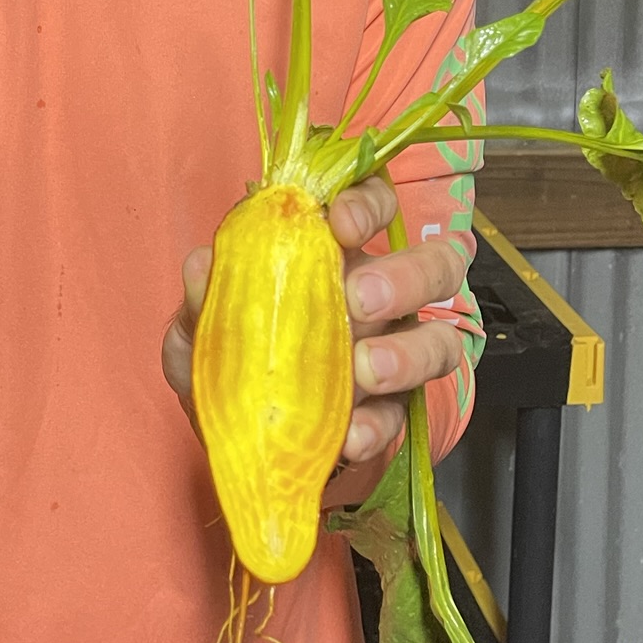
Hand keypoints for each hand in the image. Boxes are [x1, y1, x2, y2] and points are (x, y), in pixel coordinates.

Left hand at [163, 175, 465, 498]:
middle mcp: (379, 297)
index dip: (369, 203)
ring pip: (440, 339)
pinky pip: (404, 413)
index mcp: (336, 255)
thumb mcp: (202, 331)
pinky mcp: (391, 412)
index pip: (375, 205)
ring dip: (409, 351)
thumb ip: (204, 298)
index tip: (342, 222)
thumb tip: (202, 263)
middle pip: (432, 267)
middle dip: (405, 276)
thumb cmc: (230, 361)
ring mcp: (394, 355)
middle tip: (359, 298)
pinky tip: (351, 434)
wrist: (238, 439)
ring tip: (367, 369)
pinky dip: (379, 424)